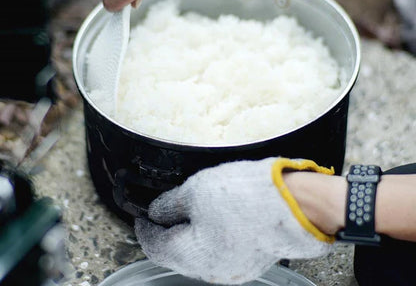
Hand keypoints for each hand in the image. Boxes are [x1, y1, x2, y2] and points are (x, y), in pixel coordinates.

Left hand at [135, 158, 333, 284]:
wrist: (294, 204)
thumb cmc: (245, 196)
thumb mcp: (196, 190)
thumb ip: (170, 204)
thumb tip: (156, 211)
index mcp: (191, 255)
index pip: (155, 245)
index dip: (144, 229)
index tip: (140, 216)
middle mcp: (210, 270)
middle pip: (177, 253)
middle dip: (167, 231)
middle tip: (162, 211)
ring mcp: (233, 268)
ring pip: (199, 253)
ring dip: (189, 234)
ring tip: (189, 211)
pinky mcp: (250, 260)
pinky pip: (220, 250)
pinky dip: (209, 236)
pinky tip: (214, 218)